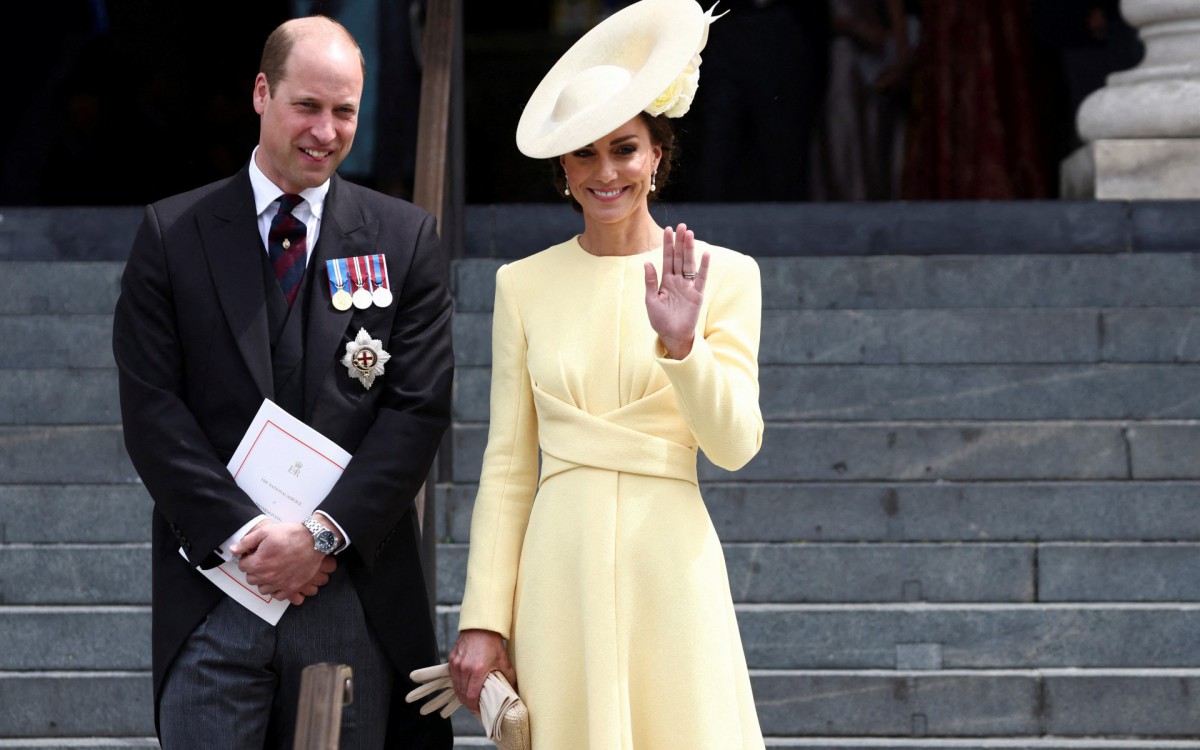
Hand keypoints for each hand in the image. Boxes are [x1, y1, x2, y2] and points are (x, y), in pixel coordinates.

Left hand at [232, 521, 335, 604]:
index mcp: (259, 562)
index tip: (255, 553)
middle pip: (251, 579)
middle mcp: (268, 576)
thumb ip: (247, 542)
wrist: (314, 541)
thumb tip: (234, 550)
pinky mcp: (292, 587)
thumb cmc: (291, 535)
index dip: (248, 558)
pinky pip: (277, 596)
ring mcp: (280, 583)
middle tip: (264, 560)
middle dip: (254, 570)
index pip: (242, 566)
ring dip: (263, 581)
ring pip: (262, 589)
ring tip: (271, 570)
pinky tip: (279, 579)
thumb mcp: (266, 532)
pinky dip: (276, 590)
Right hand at [449, 629, 514, 714]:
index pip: (471, 696)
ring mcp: (456, 664)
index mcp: (478, 670)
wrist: (481, 627)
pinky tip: (464, 686)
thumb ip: (508, 678)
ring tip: (469, 699)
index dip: (474, 706)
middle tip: (475, 707)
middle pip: (462, 694)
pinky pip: (453, 677)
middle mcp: (465, 668)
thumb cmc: (493, 644)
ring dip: (461, 695)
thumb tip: (513, 691)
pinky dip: (458, 684)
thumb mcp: (504, 661)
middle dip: (468, 703)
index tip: (478, 710)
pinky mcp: (452, 659)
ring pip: (456, 687)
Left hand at [645, 223, 708, 359]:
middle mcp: (678, 280)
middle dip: (679, 242)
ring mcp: (688, 286)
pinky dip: (703, 267)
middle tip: (681, 225)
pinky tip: (705, 254)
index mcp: (665, 281)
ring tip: (689, 234)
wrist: (672, 336)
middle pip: (679, 257)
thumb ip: (650, 282)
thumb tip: (647, 263)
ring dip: (689, 249)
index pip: (667, 258)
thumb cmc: (660, 320)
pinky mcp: (697, 295)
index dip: (667, 244)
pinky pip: (701, 278)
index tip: (668, 229)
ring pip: (689, 264)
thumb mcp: (651, 300)